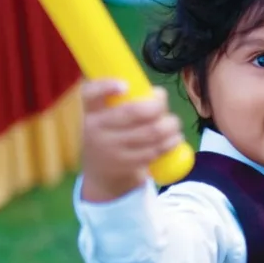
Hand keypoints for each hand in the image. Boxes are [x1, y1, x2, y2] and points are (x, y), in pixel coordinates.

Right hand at [80, 80, 183, 201]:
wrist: (101, 177)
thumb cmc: (109, 137)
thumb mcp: (104, 119)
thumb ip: (122, 103)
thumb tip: (158, 94)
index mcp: (89, 113)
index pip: (88, 95)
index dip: (105, 87)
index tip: (125, 85)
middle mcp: (96, 131)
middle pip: (133, 112)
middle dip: (157, 107)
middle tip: (164, 107)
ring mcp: (112, 150)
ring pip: (150, 132)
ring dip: (169, 126)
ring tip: (174, 124)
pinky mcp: (127, 166)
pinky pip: (154, 150)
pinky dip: (169, 143)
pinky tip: (174, 139)